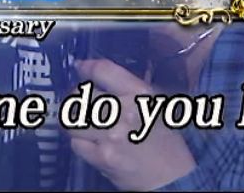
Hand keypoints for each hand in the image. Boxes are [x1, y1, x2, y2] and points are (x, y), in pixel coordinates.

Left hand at [68, 58, 195, 190]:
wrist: (172, 176)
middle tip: (80, 102)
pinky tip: (89, 142)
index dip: (86, 67)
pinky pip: (76, 143)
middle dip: (75, 97)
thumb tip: (96, 72)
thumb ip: (128, 86)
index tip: (80, 69)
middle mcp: (123, 111)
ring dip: (73, 120)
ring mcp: (110, 135)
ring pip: (71, 119)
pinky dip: (79, 142)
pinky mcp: (101, 157)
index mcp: (139, 94)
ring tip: (80, 122)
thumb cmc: (164, 138)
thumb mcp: (154, 103)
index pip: (102, 70)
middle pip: (79, 94)